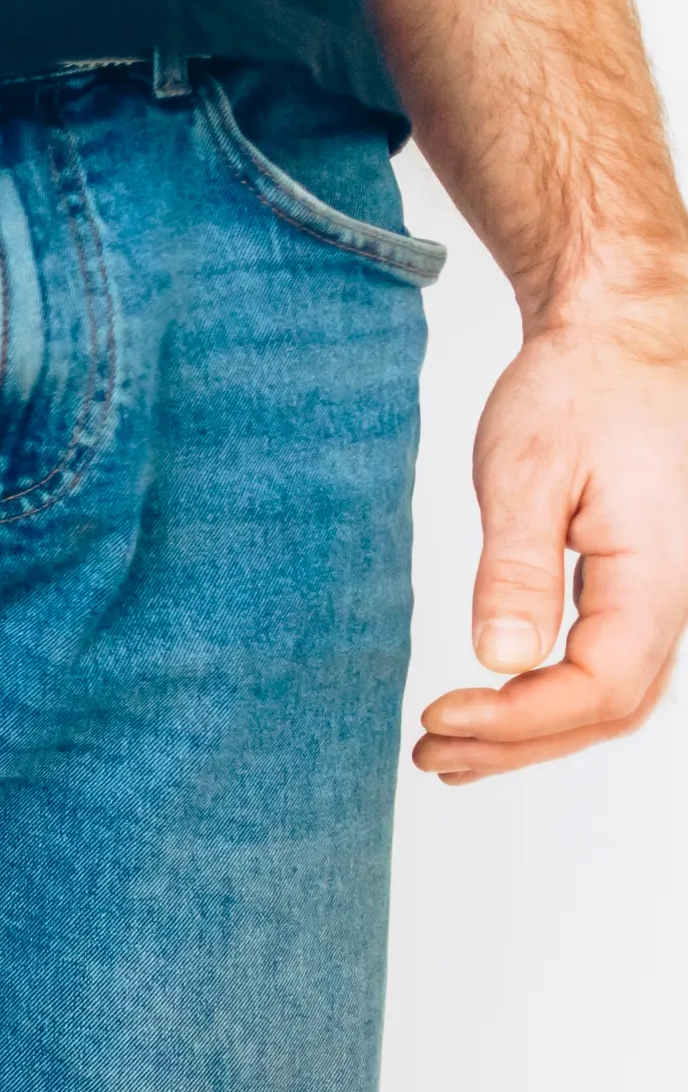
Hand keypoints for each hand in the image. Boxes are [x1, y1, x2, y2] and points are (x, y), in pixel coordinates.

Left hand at [414, 302, 687, 780]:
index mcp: (658, 572)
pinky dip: (549, 702)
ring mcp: (665, 593)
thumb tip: (502, 659)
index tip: (439, 717)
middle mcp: (678, 593)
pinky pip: (609, 665)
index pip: (601, 686)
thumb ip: (517, 569)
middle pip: (611, 708)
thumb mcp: (528, 470)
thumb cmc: (578, 388)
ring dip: (532, 734)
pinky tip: (490, 715)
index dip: (520, 720)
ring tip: (445, 752)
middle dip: (518, 744)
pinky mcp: (641, 585)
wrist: (618, 338)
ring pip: (613, 696)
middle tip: (428, 753)